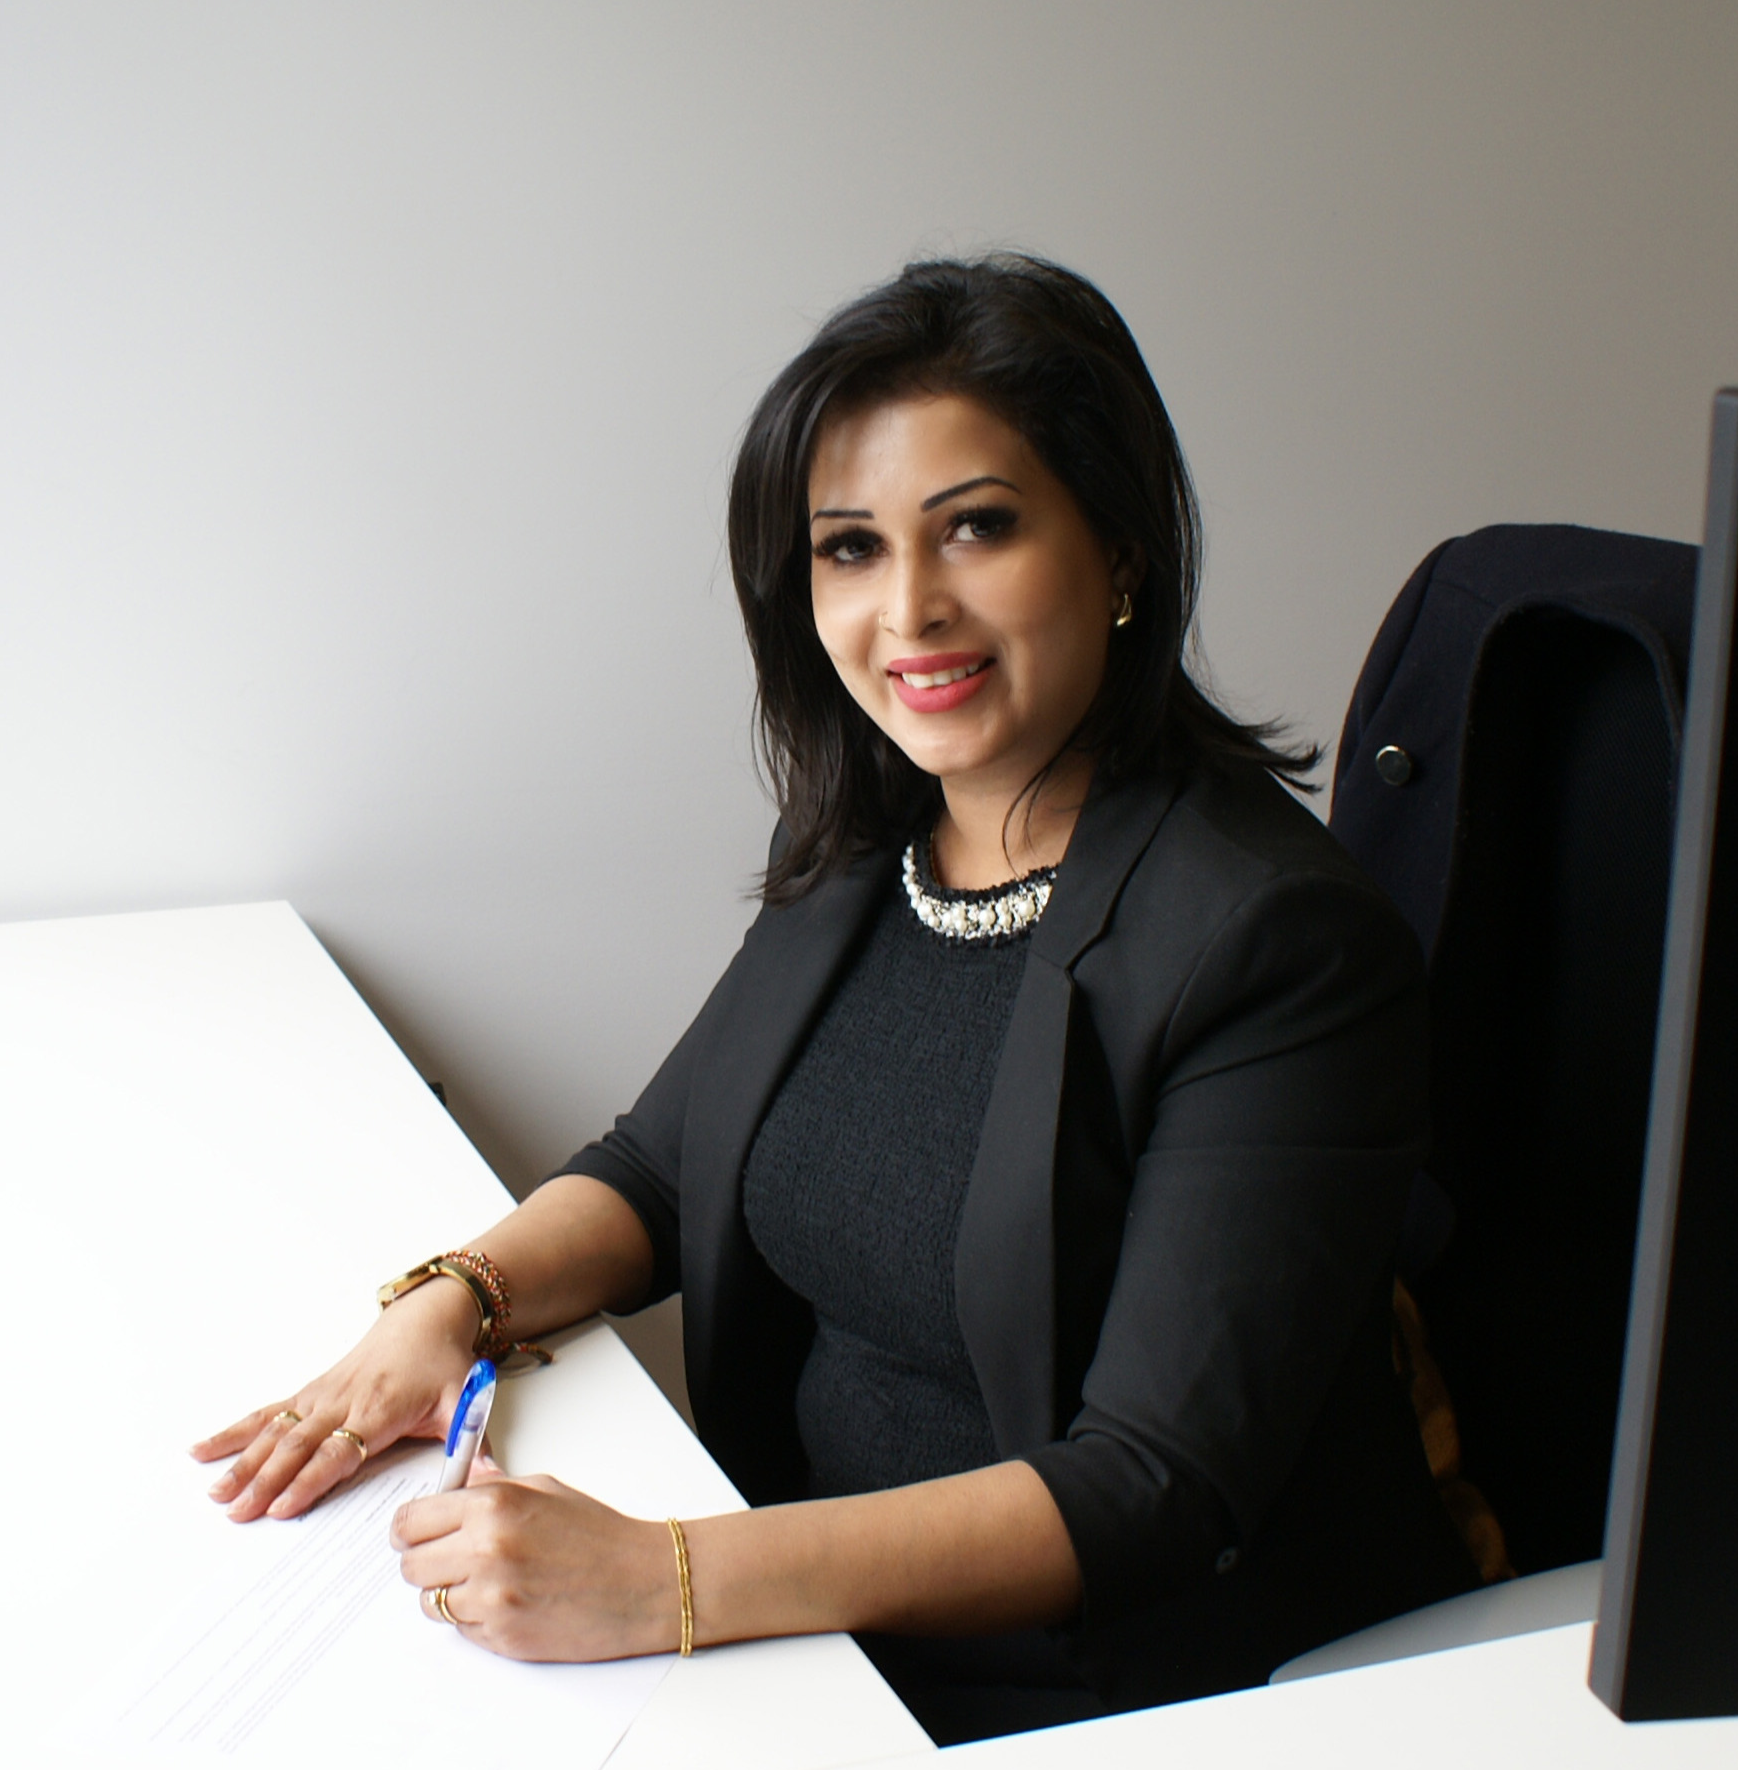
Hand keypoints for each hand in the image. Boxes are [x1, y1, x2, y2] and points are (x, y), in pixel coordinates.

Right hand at [191, 1277, 479, 1520]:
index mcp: (380, 1409)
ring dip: (244, 1462)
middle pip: (299, 1445)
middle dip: (267, 1480)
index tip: (284, 1505)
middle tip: (239, 1513)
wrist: (426, 1320)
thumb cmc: (442, 1364)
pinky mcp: (310, 1392)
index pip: (340, 1450)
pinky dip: (234, 1431)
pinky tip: (203, 1450)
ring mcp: (322, 1396)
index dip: (311, 1478)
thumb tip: (496, 1483)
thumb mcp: (465, 1401)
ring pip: (276, 1431)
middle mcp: (344, 1402)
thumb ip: (474, 1444)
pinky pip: (267, 1412)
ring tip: (216, 1493)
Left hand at [391, 1459, 680, 1660]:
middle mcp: (485, 1549)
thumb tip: (452, 1490)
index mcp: (493, 1505)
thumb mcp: (544, 1490)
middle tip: (453, 1558)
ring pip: (431, 1601)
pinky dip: (476, 1618)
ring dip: (451, 1592)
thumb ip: (490, 1489)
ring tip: (491, 1580)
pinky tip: (512, 1600)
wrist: (642, 1581)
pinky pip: (460, 1629)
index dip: (409, 1529)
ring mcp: (491, 1597)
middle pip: (410, 1566)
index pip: (410, 1521)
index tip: (414, 1533)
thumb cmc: (599, 1534)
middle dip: (427, 1562)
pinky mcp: (501, 1636)